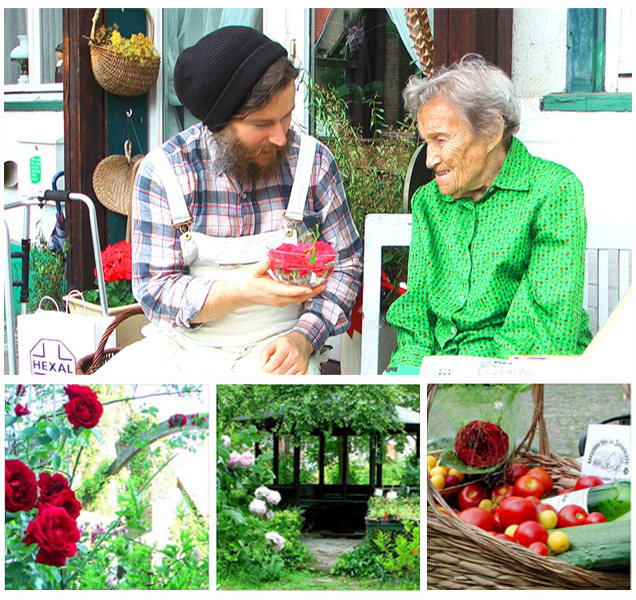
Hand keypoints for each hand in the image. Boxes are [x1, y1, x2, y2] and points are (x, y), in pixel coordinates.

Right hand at [193, 258, 325, 322]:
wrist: (242, 294)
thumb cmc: (249, 282)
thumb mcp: (254, 271)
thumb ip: (264, 264)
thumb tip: (272, 257)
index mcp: (271, 290)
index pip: (288, 291)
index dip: (300, 290)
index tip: (311, 288)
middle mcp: (277, 298)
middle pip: (298, 298)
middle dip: (312, 293)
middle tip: (324, 285)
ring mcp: (279, 302)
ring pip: (298, 300)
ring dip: (310, 294)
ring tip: (321, 286)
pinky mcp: (281, 302)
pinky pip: (295, 300)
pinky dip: (304, 295)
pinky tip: (311, 289)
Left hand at [260, 332, 313, 374]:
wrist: (302, 341)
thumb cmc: (287, 343)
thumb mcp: (273, 343)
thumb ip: (265, 353)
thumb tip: (263, 365)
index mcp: (286, 346)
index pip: (275, 362)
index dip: (267, 368)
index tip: (264, 369)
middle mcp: (295, 354)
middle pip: (279, 371)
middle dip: (272, 372)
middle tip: (271, 369)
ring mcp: (300, 362)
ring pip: (285, 377)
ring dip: (279, 375)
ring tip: (278, 369)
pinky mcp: (304, 369)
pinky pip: (292, 378)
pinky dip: (287, 377)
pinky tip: (285, 371)